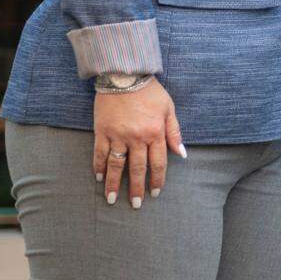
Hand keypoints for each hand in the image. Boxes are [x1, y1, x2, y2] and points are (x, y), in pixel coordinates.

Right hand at [93, 78, 185, 208]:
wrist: (125, 74)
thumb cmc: (150, 91)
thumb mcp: (169, 108)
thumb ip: (175, 132)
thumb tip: (182, 153)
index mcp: (155, 133)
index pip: (158, 163)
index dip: (157, 180)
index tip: (155, 193)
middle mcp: (137, 137)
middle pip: (137, 169)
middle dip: (136, 189)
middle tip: (136, 205)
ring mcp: (118, 135)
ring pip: (116, 165)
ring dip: (114, 184)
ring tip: (112, 199)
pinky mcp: (102, 130)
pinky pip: (100, 153)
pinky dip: (98, 166)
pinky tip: (99, 178)